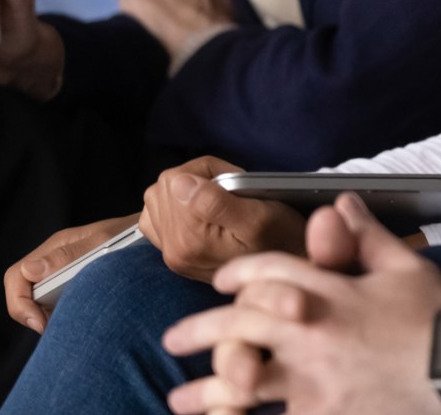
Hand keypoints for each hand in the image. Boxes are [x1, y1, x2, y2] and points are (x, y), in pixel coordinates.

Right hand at [4, 212, 140, 333]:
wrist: (159, 237)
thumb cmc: (133, 236)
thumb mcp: (103, 244)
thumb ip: (68, 256)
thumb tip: (29, 270)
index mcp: (56, 247)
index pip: (17, 276)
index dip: (20, 304)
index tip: (42, 324)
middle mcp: (55, 260)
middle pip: (24, 293)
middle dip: (34, 316)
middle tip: (60, 330)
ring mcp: (65, 273)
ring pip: (40, 301)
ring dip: (50, 317)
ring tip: (75, 327)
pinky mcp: (78, 285)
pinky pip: (59, 304)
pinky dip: (65, 315)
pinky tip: (84, 322)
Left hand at [137, 155, 306, 283]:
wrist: (287, 270)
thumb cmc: (281, 239)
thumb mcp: (258, 217)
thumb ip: (216, 202)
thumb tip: (178, 183)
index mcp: (191, 241)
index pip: (176, 179)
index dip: (207, 170)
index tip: (233, 183)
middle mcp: (174, 250)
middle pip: (164, 187)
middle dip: (196, 180)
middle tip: (228, 192)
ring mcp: (171, 254)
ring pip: (156, 198)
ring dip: (184, 191)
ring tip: (214, 200)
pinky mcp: (173, 254)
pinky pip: (153, 217)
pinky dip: (172, 207)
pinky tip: (195, 211)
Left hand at [162, 193, 440, 414]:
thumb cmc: (439, 322)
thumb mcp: (406, 267)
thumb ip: (366, 237)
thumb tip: (340, 203)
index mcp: (331, 293)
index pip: (270, 272)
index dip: (240, 274)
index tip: (223, 283)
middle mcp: (311, 333)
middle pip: (238, 326)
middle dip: (200, 331)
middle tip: (174, 340)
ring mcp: (313, 380)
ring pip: (242, 383)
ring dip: (206, 391)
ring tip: (181, 398)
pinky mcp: (323, 414)